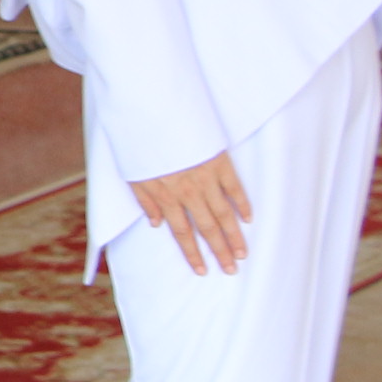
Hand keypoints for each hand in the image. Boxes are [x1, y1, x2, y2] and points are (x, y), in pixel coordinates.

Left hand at [131, 151, 251, 277]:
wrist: (153, 110)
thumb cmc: (138, 140)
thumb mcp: (133, 174)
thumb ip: (145, 201)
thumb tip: (156, 225)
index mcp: (166, 196)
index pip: (182, 233)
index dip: (192, 254)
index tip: (202, 271)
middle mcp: (188, 192)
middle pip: (207, 228)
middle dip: (219, 252)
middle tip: (231, 270)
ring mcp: (206, 177)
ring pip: (224, 213)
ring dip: (234, 236)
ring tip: (242, 254)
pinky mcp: (219, 161)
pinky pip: (235, 187)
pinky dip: (243, 203)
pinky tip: (249, 219)